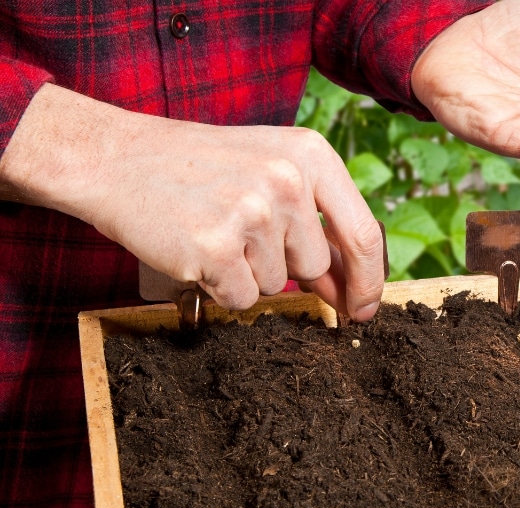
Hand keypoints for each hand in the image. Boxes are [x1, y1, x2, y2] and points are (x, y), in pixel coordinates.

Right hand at [0, 84, 384, 320]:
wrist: (117, 159)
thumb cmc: (200, 169)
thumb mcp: (271, 172)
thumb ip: (316, 223)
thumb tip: (351, 289)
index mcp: (311, 156)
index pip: (363, 234)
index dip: (369, 281)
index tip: (366, 308)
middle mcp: (288, 181)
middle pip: (314, 265)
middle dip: (284, 267)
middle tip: (240, 234)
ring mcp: (252, 213)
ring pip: (275, 284)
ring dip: (246, 273)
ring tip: (213, 230)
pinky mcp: (216, 246)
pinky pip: (240, 298)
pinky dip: (219, 286)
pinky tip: (196, 249)